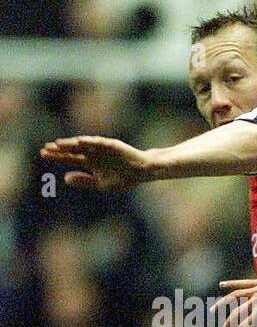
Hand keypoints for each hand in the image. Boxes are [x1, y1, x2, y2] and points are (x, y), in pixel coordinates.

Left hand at [40, 135, 154, 190]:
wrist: (144, 172)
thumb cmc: (125, 178)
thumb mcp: (102, 184)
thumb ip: (85, 181)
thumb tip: (65, 178)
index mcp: (90, 162)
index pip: (70, 157)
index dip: (57, 156)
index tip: (43, 154)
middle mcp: (93, 152)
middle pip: (73, 149)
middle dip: (59, 149)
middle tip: (45, 148)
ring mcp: (102, 148)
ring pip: (83, 144)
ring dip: (71, 144)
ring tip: (58, 144)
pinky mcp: (112, 145)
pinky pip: (99, 142)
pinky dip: (89, 142)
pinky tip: (79, 141)